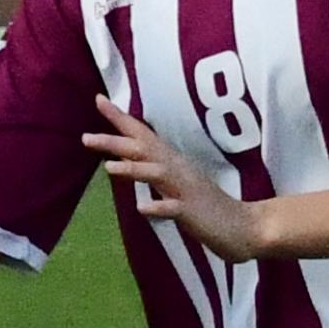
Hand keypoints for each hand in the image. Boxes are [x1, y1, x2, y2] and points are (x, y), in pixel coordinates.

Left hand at [93, 99, 265, 258]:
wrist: (242, 227)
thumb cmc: (205, 205)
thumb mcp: (174, 183)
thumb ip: (152, 169)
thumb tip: (124, 157)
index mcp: (172, 162)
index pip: (143, 135)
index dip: (121, 119)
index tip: (98, 100)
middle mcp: (177, 169)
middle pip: (144, 150)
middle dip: (115, 142)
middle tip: (85, 137)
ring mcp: (185, 190)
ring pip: (157, 174)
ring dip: (134, 170)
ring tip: (108, 167)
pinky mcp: (192, 212)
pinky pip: (173, 209)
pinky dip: (159, 207)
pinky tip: (142, 209)